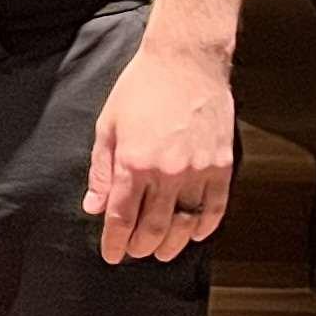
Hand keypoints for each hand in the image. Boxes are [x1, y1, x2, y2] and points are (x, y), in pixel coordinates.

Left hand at [85, 35, 235, 266]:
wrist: (185, 61)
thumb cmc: (142, 88)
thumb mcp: (108, 126)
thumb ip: (101, 172)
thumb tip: (94, 207)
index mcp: (134, 162)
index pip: (122, 217)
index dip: (115, 242)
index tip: (111, 255)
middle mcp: (167, 171)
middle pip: (154, 228)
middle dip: (141, 247)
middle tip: (135, 251)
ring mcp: (198, 169)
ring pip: (186, 225)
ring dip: (172, 244)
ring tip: (162, 251)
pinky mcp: (222, 164)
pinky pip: (215, 208)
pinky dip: (204, 226)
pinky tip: (195, 233)